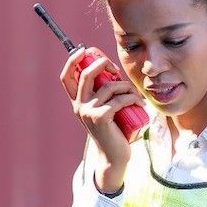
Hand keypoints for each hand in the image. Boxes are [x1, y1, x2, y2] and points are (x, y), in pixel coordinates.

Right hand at [60, 46, 143, 191]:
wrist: (113, 156)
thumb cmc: (113, 131)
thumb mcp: (105, 110)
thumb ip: (103, 94)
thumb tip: (112, 71)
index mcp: (77, 102)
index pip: (66, 77)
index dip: (72, 60)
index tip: (85, 49)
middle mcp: (79, 106)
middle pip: (86, 74)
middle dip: (103, 64)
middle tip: (116, 69)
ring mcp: (88, 112)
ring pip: (109, 86)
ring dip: (126, 86)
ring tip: (135, 94)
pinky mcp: (101, 118)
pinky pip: (120, 99)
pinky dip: (133, 98)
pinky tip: (140, 104)